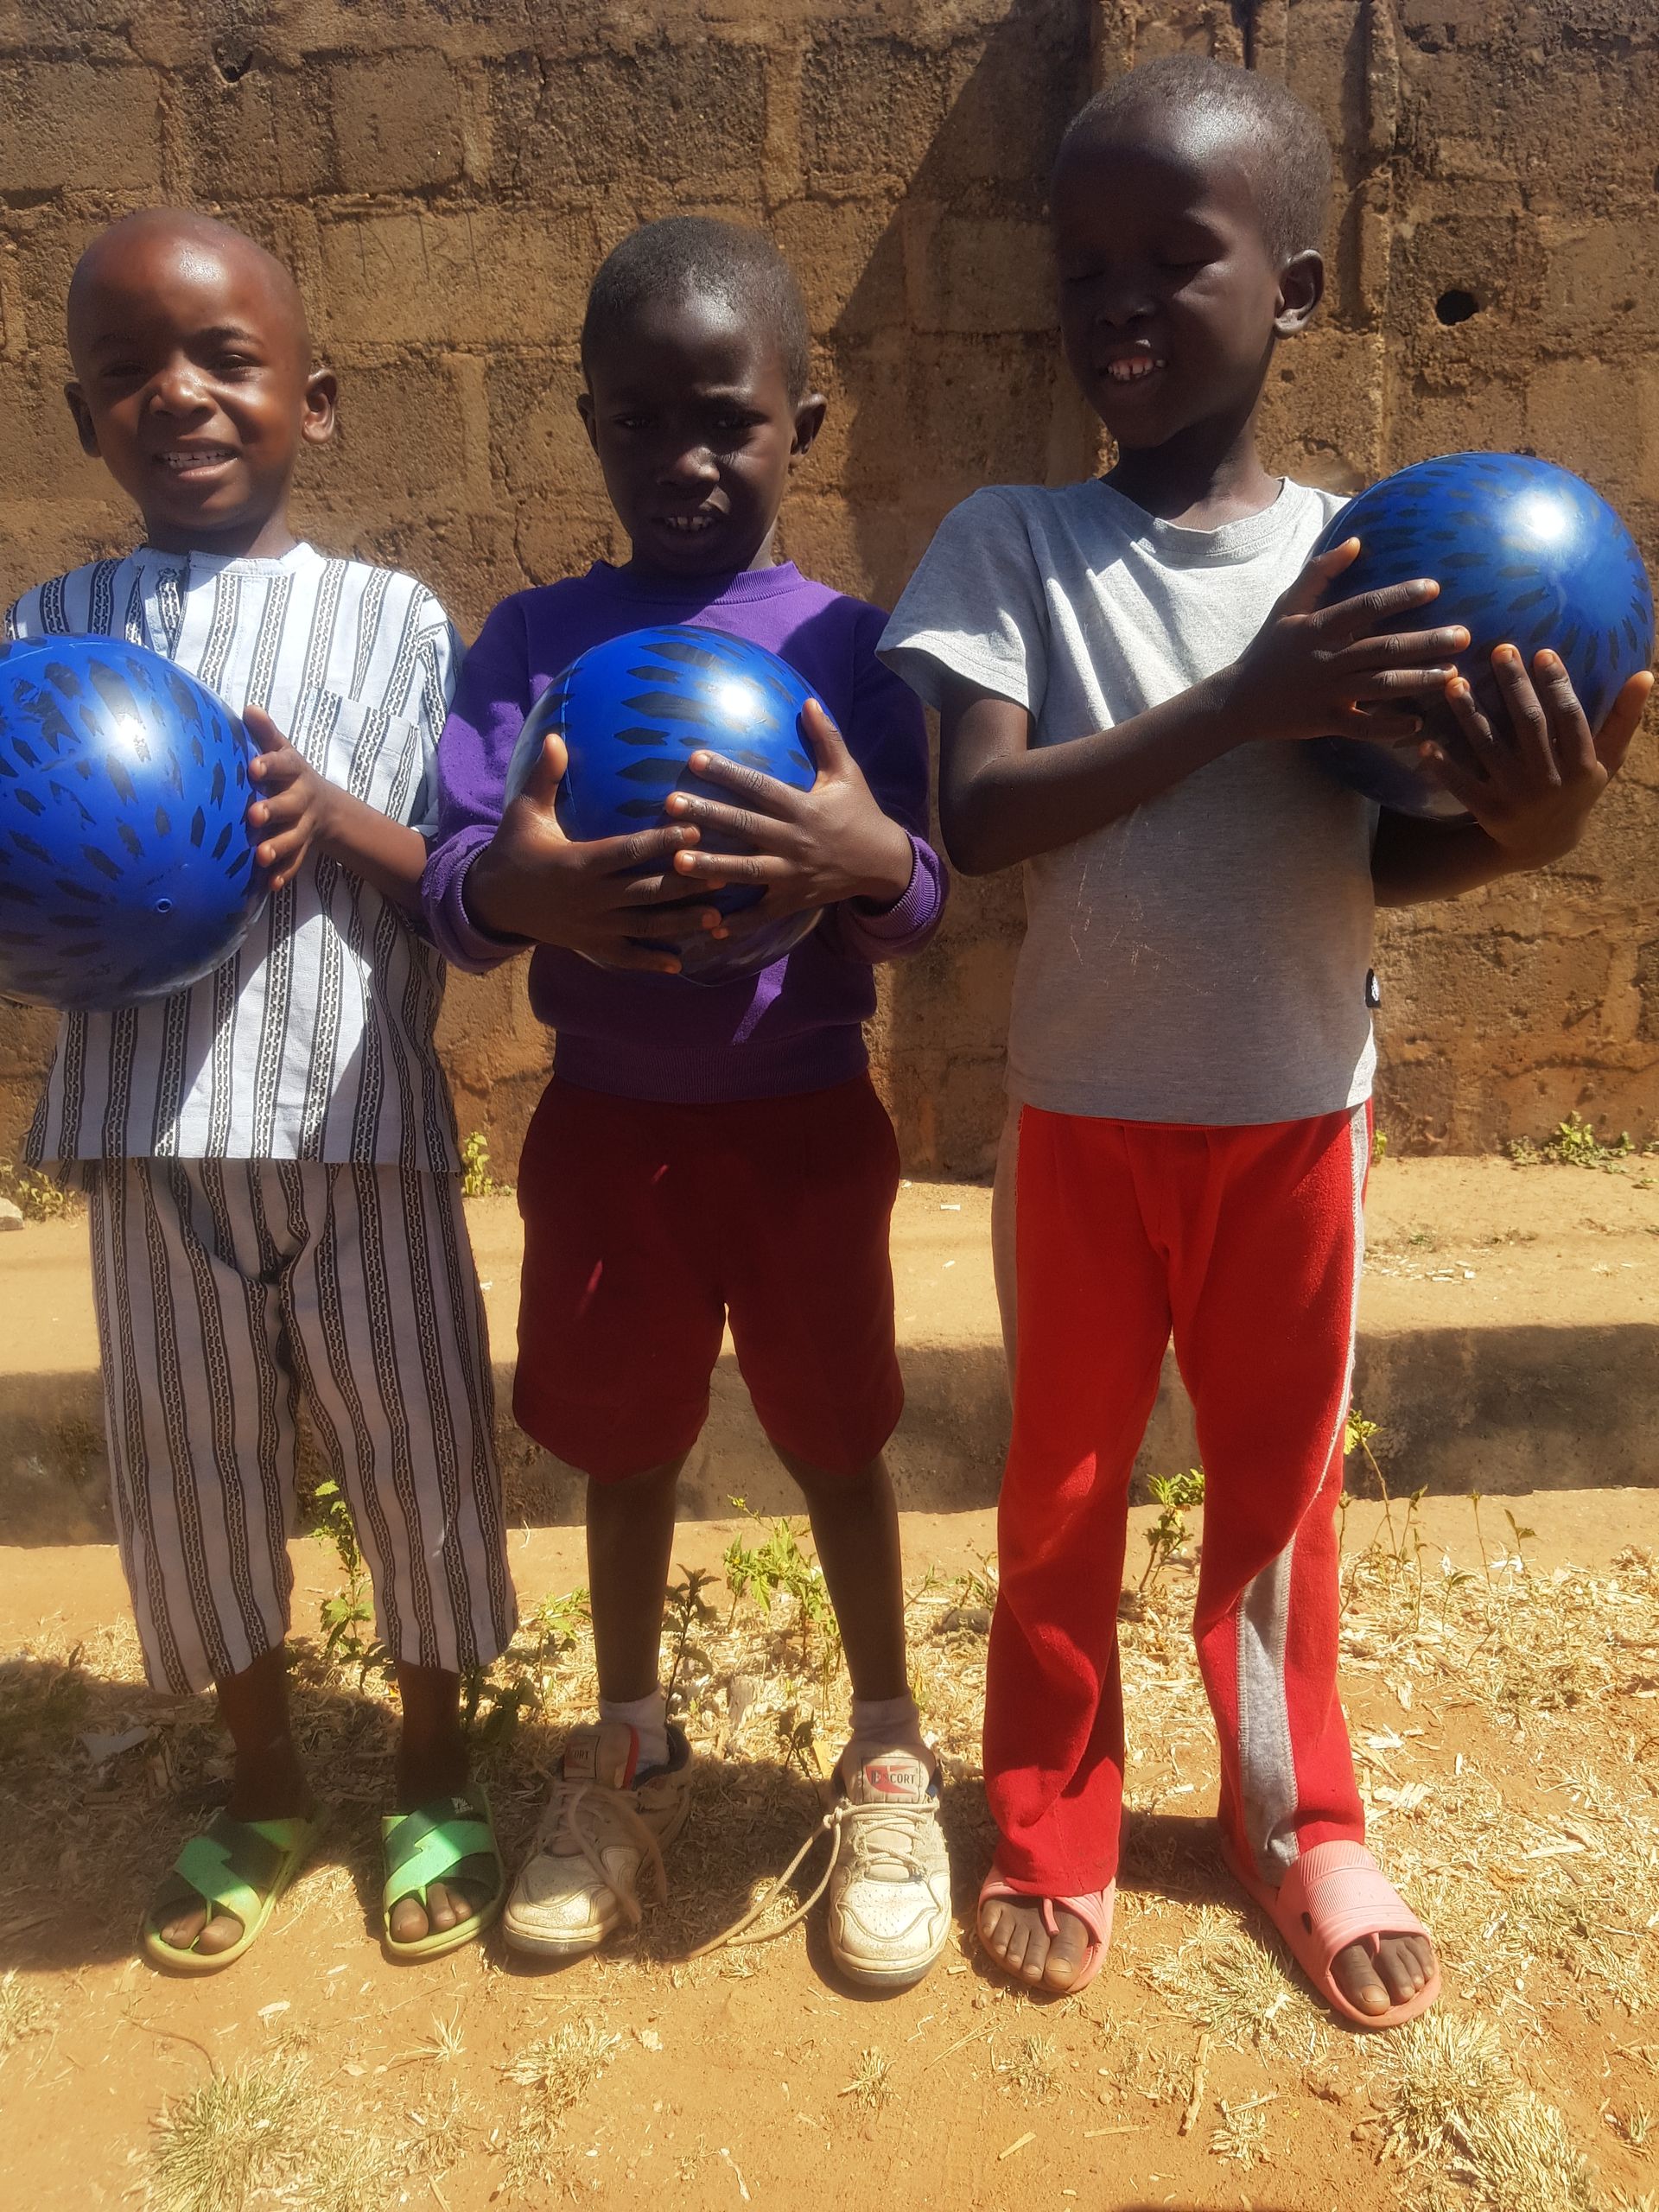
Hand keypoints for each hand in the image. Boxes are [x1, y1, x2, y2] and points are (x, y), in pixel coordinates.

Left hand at [245, 706, 333, 891]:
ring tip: (261, 856)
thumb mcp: (282, 751)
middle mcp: (302, 798)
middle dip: (273, 810)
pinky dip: (284, 873)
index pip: (283, 764)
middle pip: (290, 804)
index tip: (252, 768)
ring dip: (279, 846)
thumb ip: (265, 733)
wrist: (325, 806)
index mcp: (294, 772)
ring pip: (294, 837)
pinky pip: (295, 862)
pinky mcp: (302, 847)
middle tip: (253, 815)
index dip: (269, 766)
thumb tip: (249, 707)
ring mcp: (304, 825)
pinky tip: (270, 884)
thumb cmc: (288, 774)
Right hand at [462, 729, 717, 974]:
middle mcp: (588, 898)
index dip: (660, 843)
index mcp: (576, 864)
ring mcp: (591, 926)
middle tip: (724, 874)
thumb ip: (545, 777)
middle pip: (645, 892)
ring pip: (643, 927)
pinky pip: (624, 957)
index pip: (626, 852)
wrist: (493, 902)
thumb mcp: (524, 812)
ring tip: (716, 918)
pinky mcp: (590, 945)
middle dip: (685, 884)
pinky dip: (650, 962)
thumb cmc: (514, 851)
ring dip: (680, 923)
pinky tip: (680, 962)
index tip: (693, 830)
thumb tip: (555, 736)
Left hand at [662, 699, 914, 926]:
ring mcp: (792, 874)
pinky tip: (708, 924)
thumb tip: (807, 700)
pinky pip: (762, 914)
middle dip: (707, 815)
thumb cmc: (860, 813)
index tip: (695, 758)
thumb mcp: (848, 774)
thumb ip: (826, 738)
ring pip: (746, 870)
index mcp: (804, 807)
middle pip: (745, 826)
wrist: (884, 864)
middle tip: (670, 805)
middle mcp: (795, 841)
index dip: (728, 772)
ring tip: (676, 861)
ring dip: (711, 867)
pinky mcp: (793, 900)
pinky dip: (738, 922)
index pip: (760, 786)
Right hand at [1224, 538, 1470, 745]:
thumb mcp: (1288, 606)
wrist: (1239, 701)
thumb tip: (1356, 542)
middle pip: (1383, 648)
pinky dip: (1390, 726)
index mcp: (1318, 628)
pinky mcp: (1326, 722)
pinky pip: (1364, 727)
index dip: (1400, 597)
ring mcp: (1328, 693)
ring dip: (1419, 681)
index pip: (1365, 607)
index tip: (1434, 588)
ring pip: (1380, 686)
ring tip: (1453, 675)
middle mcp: (1327, 660)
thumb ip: (1320, 573)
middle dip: (1426, 642)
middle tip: (1463, 636)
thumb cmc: (1269, 650)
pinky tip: (1418, 721)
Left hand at [1424, 647, 1650, 865]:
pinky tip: (1426, 743)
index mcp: (1583, 767)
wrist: (1544, 845)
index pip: (1569, 716)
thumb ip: (1623, 719)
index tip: (1541, 652)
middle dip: (1514, 686)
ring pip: (1490, 748)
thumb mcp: (1606, 759)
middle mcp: (1551, 782)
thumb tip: (1646, 674)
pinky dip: (1444, 766)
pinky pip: (1463, 785)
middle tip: (1499, 650)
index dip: (1556, 684)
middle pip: (1529, 725)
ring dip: (1470, 715)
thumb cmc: (1577, 788)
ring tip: (1454, 682)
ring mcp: (1518, 799)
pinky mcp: (1488, 813)